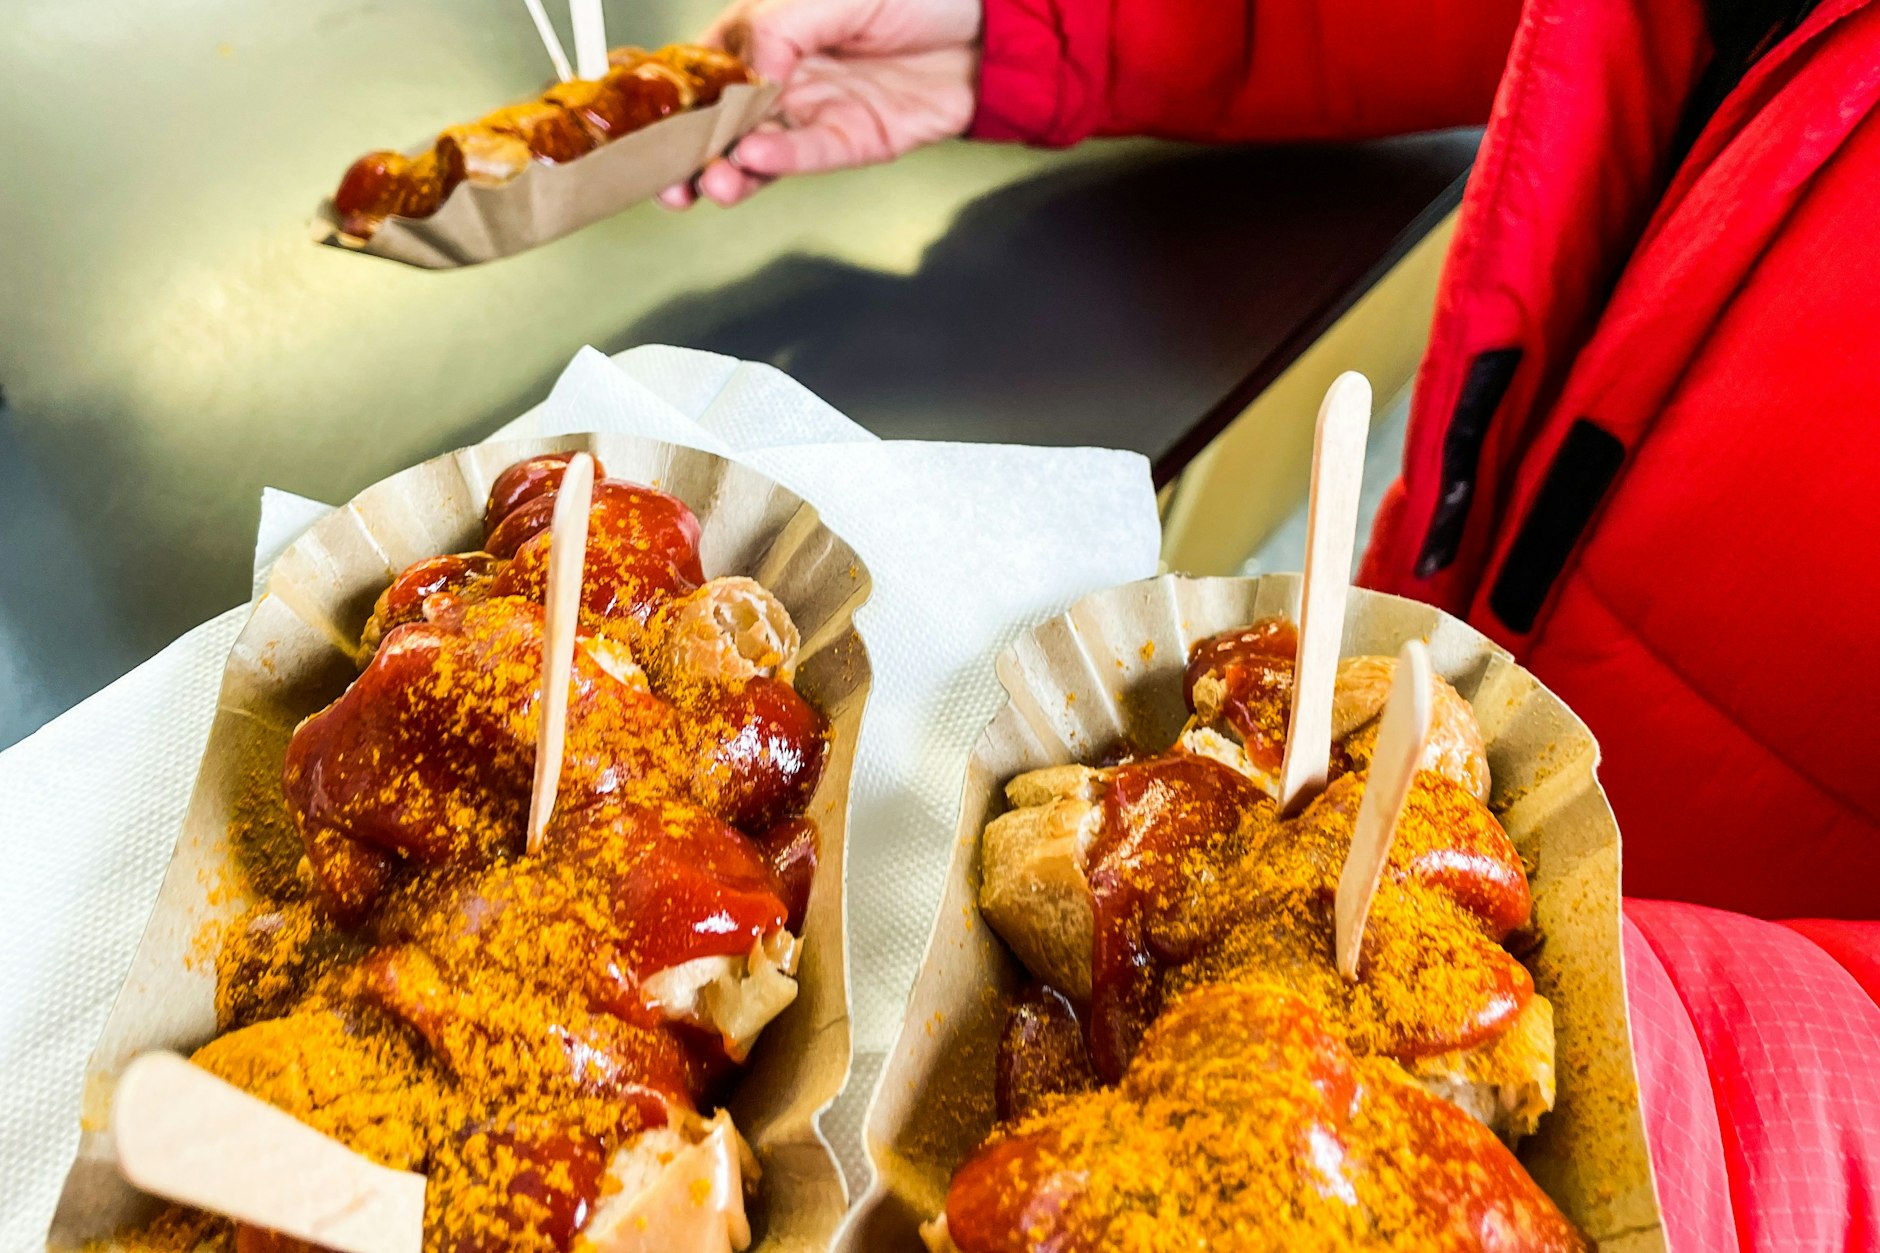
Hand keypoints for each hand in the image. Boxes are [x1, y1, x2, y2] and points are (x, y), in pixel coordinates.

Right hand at [659, 0, 983, 207]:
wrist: (986, 24)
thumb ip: (783, 27)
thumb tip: (748, 67)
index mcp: (766, 32)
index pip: (706, 68)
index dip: (672, 97)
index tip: (642, 124)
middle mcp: (784, 77)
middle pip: (723, 122)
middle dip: (691, 155)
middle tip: (669, 179)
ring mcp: (814, 112)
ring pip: (759, 150)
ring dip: (731, 169)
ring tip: (714, 182)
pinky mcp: (851, 141)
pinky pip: (808, 154)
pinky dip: (781, 161)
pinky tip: (756, 161)